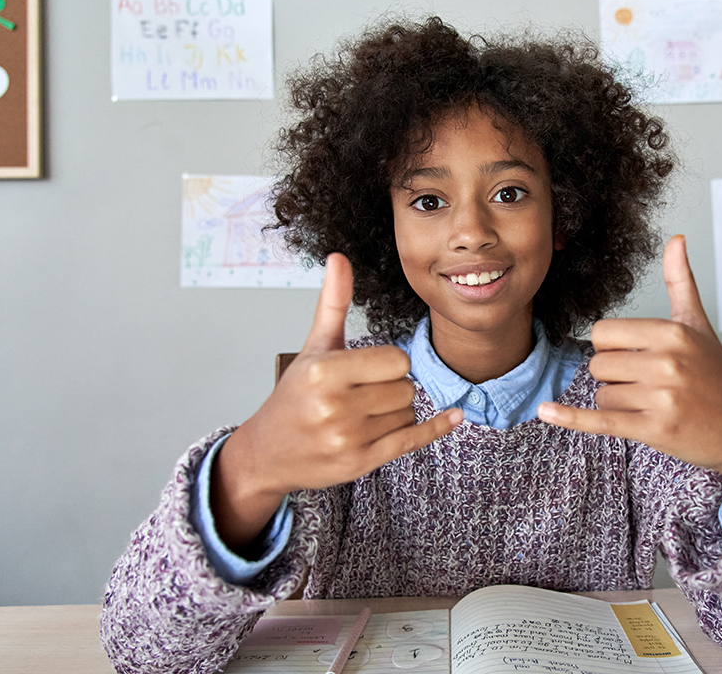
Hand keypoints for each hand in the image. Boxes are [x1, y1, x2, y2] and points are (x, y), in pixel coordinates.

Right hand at [212, 253, 461, 549]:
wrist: (267, 452)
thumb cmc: (294, 395)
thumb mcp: (313, 347)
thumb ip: (332, 303)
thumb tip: (339, 257)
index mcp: (323, 372)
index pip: (395, 360)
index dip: (390, 363)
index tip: (370, 369)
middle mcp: (333, 406)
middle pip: (405, 388)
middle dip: (392, 388)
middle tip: (363, 395)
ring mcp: (346, 439)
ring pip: (407, 413)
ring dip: (395, 412)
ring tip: (362, 415)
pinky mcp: (359, 464)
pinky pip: (411, 441)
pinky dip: (436, 428)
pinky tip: (455, 417)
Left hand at [537, 235, 721, 527]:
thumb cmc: (719, 377)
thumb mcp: (699, 324)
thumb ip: (681, 281)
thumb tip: (675, 239)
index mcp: (672, 332)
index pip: (603, 333)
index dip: (611, 347)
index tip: (634, 357)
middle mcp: (667, 362)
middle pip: (598, 364)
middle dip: (614, 377)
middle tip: (647, 386)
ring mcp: (662, 398)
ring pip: (602, 394)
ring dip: (618, 403)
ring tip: (653, 405)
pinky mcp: (655, 430)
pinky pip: (600, 420)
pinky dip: (571, 418)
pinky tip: (546, 412)